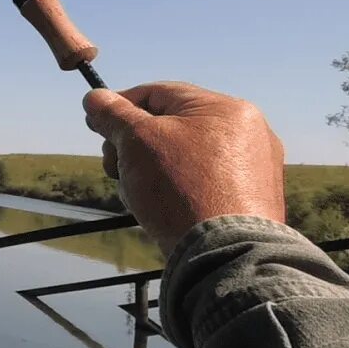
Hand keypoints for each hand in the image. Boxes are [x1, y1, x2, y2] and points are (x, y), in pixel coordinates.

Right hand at [83, 82, 286, 254]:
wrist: (226, 254)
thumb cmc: (180, 189)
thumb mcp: (136, 141)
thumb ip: (113, 114)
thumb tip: (94, 97)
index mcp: (225, 108)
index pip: (158, 93)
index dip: (119, 106)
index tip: (94, 124)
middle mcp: (248, 131)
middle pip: (171, 125)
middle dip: (133, 144)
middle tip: (114, 167)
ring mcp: (255, 166)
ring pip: (185, 154)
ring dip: (151, 168)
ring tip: (138, 194)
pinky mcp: (252, 197)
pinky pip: (204, 179)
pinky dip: (177, 187)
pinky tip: (162, 207)